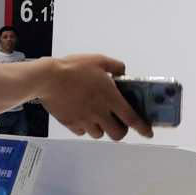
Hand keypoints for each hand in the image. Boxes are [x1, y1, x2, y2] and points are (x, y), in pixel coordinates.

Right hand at [37, 55, 151, 140]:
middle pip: (116, 134)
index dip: (143, 128)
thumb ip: (115, 66)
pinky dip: (84, 127)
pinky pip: (82, 132)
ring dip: (101, 128)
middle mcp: (99, 113)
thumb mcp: (98, 60)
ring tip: (96, 117)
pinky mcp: (70, 123)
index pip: (132, 118)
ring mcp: (84, 120)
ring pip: (99, 134)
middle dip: (119, 131)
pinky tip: (81, 117)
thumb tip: (122, 72)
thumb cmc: (73, 68)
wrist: (47, 78)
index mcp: (110, 98)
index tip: (148, 133)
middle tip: (117, 123)